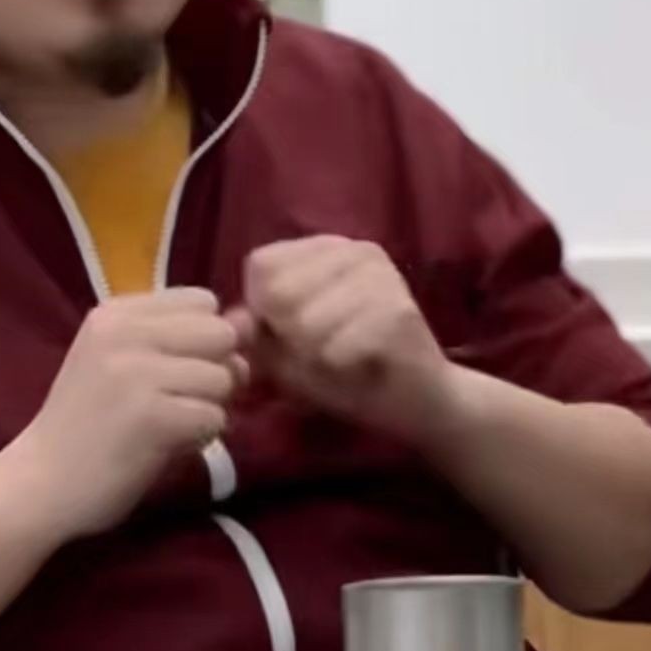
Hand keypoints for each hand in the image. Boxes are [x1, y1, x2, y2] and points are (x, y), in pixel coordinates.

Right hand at [15, 289, 247, 538]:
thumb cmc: (85, 426)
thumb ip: (179, 339)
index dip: (205, 339)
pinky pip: (214, 416)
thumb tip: (249, 322)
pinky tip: (168, 445)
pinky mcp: (151, 416)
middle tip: (182, 401)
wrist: (39, 483)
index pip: (202, 300)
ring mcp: (136, 373)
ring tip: (170, 426)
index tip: (178, 370)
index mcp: (115, 313)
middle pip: (220, 334)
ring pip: (223, 378)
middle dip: (215, 371)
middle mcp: (124, 332)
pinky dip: (201, 437)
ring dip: (208, 409)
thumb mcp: (120, 363)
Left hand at [230, 236, 455, 441]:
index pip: (263, 264)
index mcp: (327, 249)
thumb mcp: (288, 351)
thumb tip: (233, 322)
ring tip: (342, 360)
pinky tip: (363, 367)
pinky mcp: (398, 310)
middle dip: (288, 337)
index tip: (288, 333)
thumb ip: (257, 331)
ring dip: (315, 357)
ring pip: (305, 323)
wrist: (417, 402)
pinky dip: (339, 369)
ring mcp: (381, 275)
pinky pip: (335, 348)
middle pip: (279, 292)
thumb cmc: (347, 372)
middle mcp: (356, 250)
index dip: (262, 310)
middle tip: (321, 352)